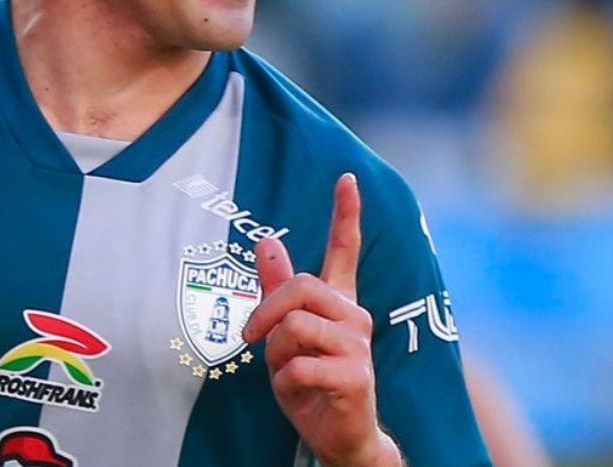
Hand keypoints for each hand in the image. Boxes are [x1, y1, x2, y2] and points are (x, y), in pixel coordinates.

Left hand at [243, 173, 396, 466]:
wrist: (337, 435)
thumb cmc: (309, 381)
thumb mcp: (283, 334)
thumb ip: (278, 290)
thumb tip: (267, 240)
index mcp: (339, 302)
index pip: (345, 249)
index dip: (346, 213)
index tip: (346, 178)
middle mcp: (355, 317)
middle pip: (300, 288)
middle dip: (266, 313)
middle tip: (254, 341)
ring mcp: (358, 345)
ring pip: (295, 327)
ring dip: (276, 355)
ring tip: (288, 372)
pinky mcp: (355, 376)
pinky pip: (299, 365)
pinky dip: (285, 382)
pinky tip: (301, 392)